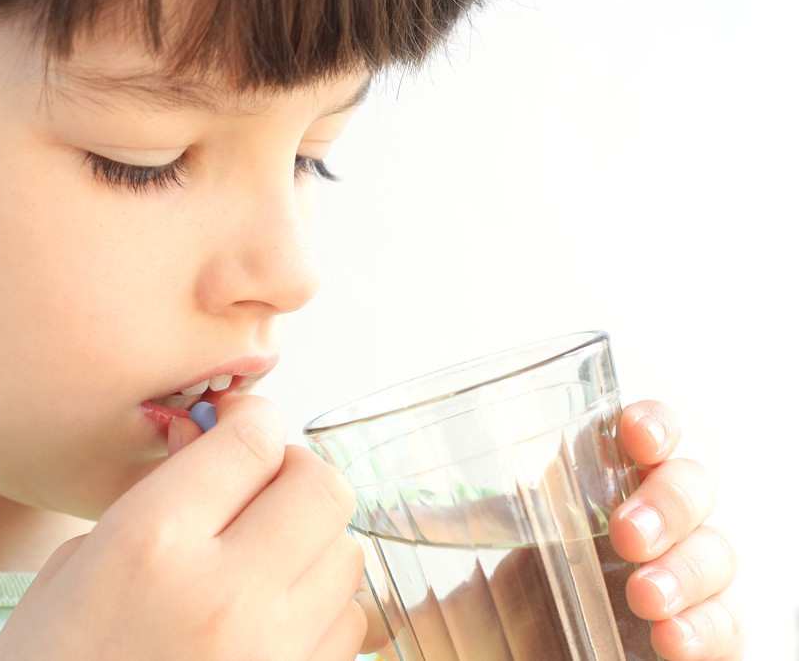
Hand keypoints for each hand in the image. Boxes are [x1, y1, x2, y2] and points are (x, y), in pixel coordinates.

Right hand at [0, 394, 366, 660]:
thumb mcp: (75, 567)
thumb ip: (155, 500)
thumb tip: (212, 447)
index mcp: (154, 544)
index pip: (253, 440)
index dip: (252, 420)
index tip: (239, 428)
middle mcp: (224, 592)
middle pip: (321, 486)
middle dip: (296, 471)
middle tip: (262, 486)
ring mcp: (271, 649)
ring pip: (346, 550)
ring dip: (313, 538)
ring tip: (266, 555)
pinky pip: (348, 620)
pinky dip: (322, 604)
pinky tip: (275, 613)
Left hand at [358, 400, 743, 660]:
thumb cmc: (486, 619)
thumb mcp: (449, 565)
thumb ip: (414, 529)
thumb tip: (336, 503)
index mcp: (583, 496)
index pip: (638, 439)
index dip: (648, 425)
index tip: (629, 432)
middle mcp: (636, 531)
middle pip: (688, 488)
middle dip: (669, 500)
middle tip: (624, 533)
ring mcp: (668, 584)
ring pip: (715, 553)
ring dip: (689, 567)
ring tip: (643, 594)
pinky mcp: (688, 638)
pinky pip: (727, 627)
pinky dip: (710, 628)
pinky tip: (670, 638)